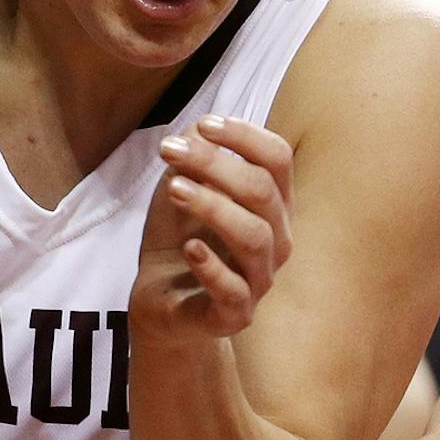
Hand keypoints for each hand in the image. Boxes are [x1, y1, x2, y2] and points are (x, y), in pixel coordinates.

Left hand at [132, 115, 293, 342]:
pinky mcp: (236, 315)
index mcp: (273, 205)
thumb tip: (198, 128)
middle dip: (216, 164)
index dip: (245, 136)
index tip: (203, 124)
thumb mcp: (182, 189)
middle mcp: (277, 240)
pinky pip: (234, 291)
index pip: (278, 159)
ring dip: (213, 207)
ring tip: (174, 188)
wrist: (161, 302)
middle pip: (263, 192)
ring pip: (254, 236)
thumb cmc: (181, 240)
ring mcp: (260, 279)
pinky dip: (212, 267)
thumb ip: (194, 159)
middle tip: (169, 150)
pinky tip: (189, 247)